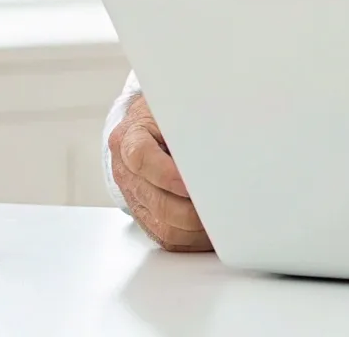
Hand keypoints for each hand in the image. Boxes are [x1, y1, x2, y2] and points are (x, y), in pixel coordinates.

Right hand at [110, 94, 211, 251]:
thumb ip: (187, 123)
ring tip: (222, 220)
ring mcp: (134, 196)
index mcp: (129, 139)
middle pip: (156, 201)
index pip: (141, 158)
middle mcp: (126, 172)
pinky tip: (211, 231)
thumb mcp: (171, 109)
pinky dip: (191, 239)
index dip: (167, 173)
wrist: (144, 127)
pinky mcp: (144, 215)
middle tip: (220, 205)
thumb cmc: (164, 117)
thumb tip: (221, 136)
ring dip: (194, 228)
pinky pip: (165, 237)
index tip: (192, 181)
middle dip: (191, 209)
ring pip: (162, 225)